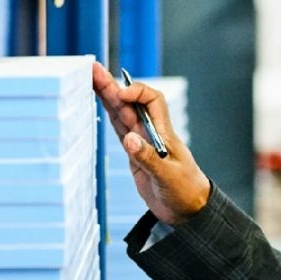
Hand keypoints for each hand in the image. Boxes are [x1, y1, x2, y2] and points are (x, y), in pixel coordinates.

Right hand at [91, 62, 211, 224]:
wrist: (189, 210)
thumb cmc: (185, 191)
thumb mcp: (167, 177)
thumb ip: (147, 158)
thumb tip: (129, 139)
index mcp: (164, 134)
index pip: (152, 101)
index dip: (137, 92)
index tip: (121, 96)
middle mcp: (151, 134)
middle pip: (130, 103)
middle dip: (112, 86)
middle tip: (93, 69)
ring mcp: (142, 143)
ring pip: (122, 115)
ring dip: (107, 97)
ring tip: (91, 79)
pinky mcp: (135, 156)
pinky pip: (120, 131)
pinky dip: (110, 117)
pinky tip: (100, 105)